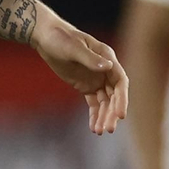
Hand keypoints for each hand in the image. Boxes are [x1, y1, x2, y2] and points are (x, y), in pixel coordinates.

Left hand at [32, 7, 128, 134]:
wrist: (46, 37)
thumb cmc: (60, 38)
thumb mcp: (73, 48)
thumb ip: (91, 59)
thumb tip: (108, 67)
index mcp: (107, 57)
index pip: (120, 82)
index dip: (122, 99)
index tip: (120, 115)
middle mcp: (105, 69)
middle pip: (114, 95)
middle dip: (112, 112)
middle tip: (108, 129)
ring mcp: (96, 78)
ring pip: (105, 102)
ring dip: (104, 116)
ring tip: (99, 131)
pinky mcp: (86, 86)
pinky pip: (94, 103)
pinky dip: (94, 115)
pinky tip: (94, 128)